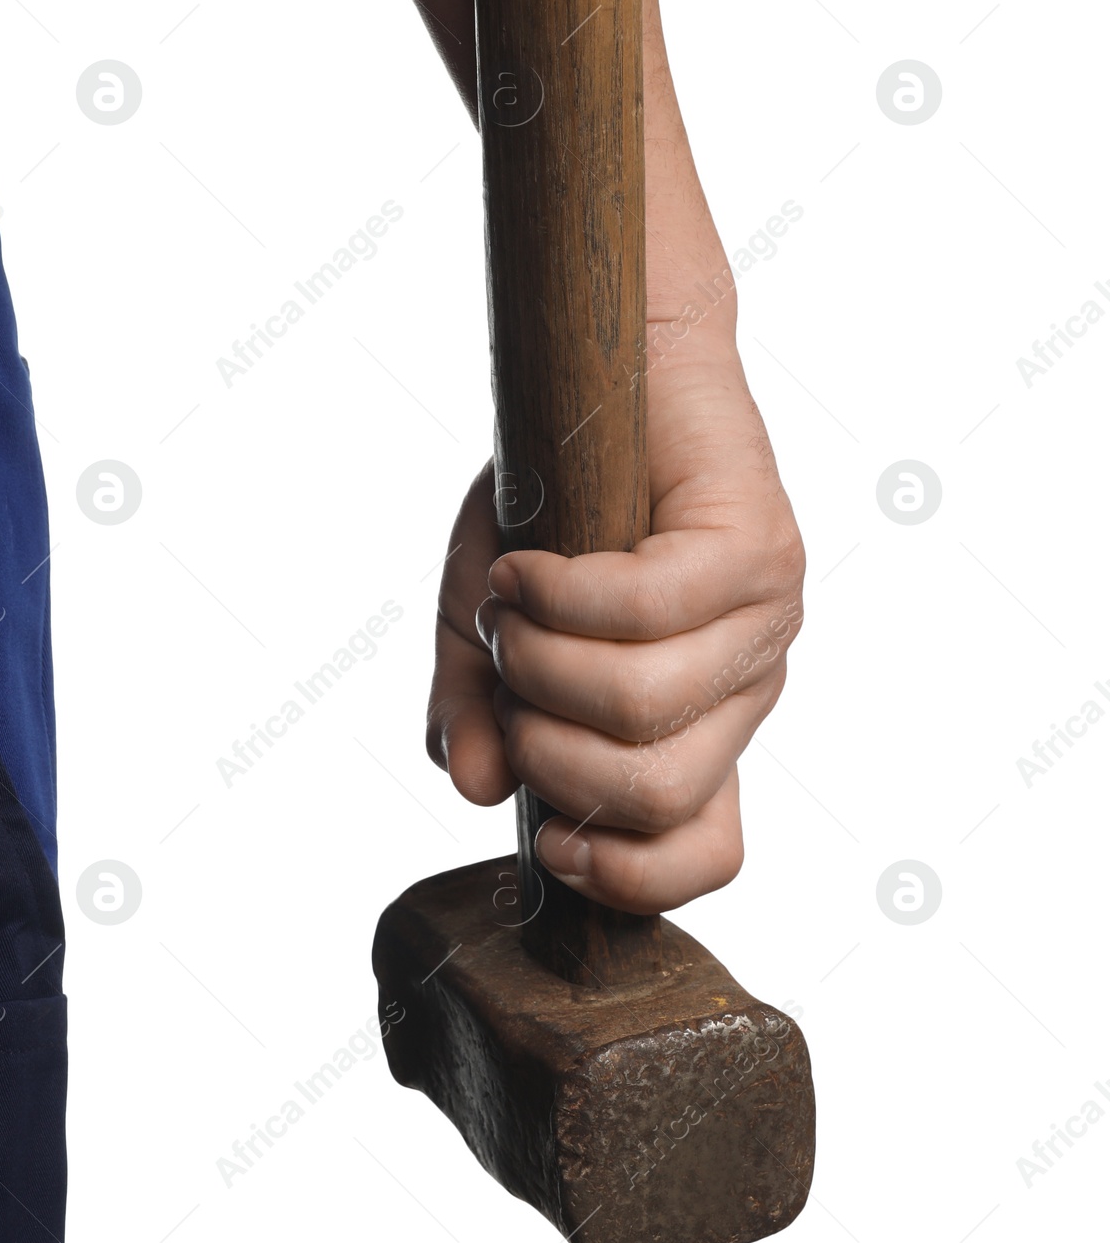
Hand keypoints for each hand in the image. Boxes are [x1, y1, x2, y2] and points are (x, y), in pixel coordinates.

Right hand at [422, 0, 804, 914]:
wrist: (606, 365)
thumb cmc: (553, 501)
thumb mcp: (489, 628)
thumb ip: (479, 712)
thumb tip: (480, 789)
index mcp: (696, 728)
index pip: (706, 854)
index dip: (623, 877)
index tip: (548, 836)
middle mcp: (744, 689)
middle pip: (654, 795)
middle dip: (546, 747)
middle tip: (514, 674)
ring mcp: (763, 621)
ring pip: (642, 708)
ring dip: (539, 662)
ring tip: (516, 607)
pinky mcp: (757, 544)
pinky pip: (643, 609)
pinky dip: (554, 594)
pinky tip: (524, 567)